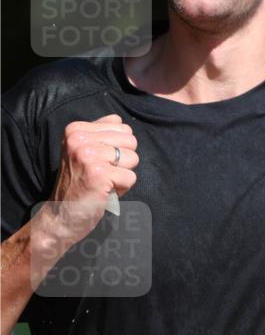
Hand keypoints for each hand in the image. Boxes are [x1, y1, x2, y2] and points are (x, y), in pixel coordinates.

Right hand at [39, 114, 138, 246]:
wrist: (61, 215)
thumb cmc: (78, 184)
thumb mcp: (83, 152)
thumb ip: (100, 134)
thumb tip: (119, 119)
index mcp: (76, 129)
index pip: (123, 128)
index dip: (117, 150)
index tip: (97, 163)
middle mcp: (79, 138)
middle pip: (131, 141)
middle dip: (123, 162)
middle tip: (102, 174)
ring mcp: (87, 155)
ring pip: (133, 158)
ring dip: (122, 175)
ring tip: (102, 182)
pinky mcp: (98, 174)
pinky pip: (131, 177)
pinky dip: (122, 189)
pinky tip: (103, 192)